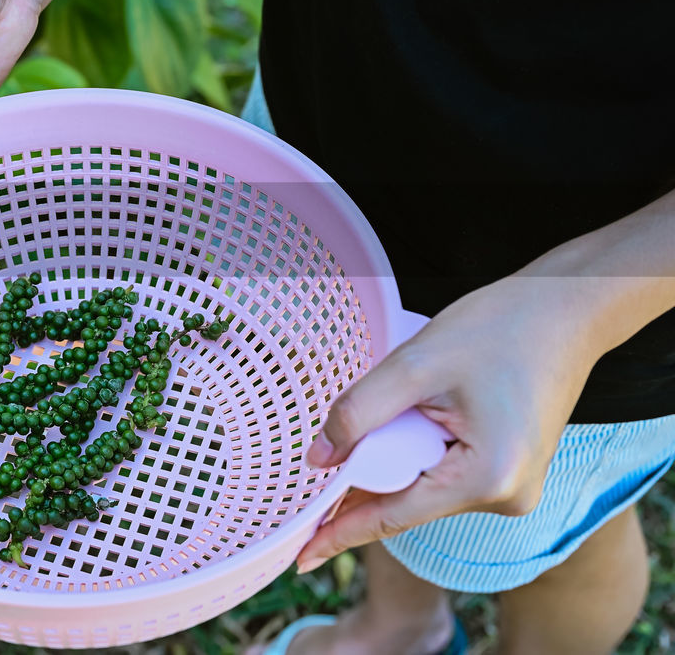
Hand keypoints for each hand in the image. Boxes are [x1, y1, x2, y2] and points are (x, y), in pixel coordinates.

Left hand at [294, 274, 603, 572]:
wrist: (566, 310)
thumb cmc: (499, 327)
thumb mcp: (414, 364)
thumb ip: (359, 412)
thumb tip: (318, 460)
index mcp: (487, 479)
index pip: (393, 517)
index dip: (341, 534)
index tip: (301, 558)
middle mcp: (507, 497)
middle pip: (407, 500)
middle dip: (361, 483)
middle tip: (317, 467)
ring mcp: (512, 488)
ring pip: (424, 485)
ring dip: (392, 458)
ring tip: (389, 413)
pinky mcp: (509, 470)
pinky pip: (444, 472)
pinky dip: (415, 452)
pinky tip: (407, 422)